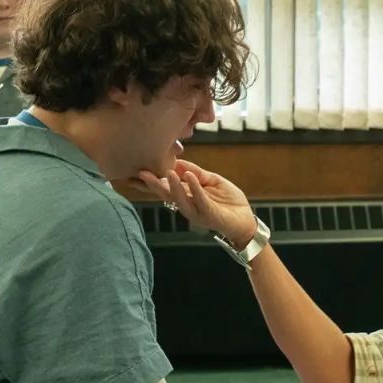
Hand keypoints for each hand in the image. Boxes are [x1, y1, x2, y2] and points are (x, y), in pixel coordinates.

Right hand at [137, 160, 257, 247]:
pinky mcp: (210, 214)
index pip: (165, 188)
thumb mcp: (211, 181)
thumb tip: (177, 162)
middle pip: (167, 195)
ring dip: (173, 186)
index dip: (151, 181)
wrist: (246, 221)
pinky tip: (189, 177)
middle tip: (140, 173)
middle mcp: (188, 206)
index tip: (135, 171)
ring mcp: (198, 212)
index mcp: (186, 197)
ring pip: (181, 199)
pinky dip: (194, 188)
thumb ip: (195, 172)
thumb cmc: (228, 201)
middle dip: (153, 185)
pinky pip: (201, 200)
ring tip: (167, 172)